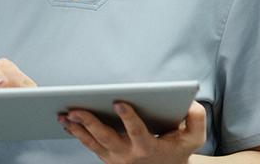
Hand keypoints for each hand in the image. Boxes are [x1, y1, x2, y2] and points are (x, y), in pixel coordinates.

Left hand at [59, 100, 206, 163]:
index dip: (129, 118)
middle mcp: (129, 155)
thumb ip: (196, 119)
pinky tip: (65, 121)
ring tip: (62, 115)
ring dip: (76, 129)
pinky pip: (89, 145)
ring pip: (93, 144)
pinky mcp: (107, 157)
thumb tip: (189, 103)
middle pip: (106, 139)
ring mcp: (116, 158)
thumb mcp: (195, 137)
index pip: (138, 133)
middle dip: (90, 123)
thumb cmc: (179, 148)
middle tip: (75, 109)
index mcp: (149, 148)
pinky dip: (77, 133)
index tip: (119, 102)